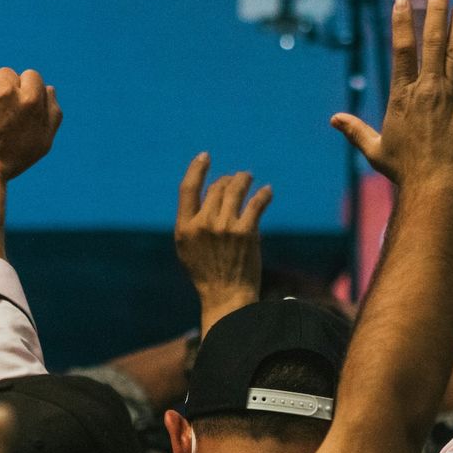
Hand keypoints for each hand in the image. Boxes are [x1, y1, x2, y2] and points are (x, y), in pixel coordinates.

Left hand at [0, 68, 63, 180]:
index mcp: (31, 101)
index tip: (16, 106)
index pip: (32, 76)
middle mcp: (8, 91)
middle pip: (8, 74)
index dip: (25, 90)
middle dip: (4, 89)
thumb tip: (49, 88)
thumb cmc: (11, 159)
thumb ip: (52, 113)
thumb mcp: (43, 142)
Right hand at [174, 153, 271, 335]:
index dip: (196, 169)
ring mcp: (225, 227)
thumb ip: (190, 223)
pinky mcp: (247, 232)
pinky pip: (256, 203)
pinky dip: (264, 194)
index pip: (187, 188)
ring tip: (249, 177)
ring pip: (236, 189)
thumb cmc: (206, 274)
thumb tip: (204, 196)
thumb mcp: (186, 250)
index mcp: (184, 228)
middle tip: (236, 179)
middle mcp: (203, 224)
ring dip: (244, 179)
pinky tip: (267, 191)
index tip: (205, 156)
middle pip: (217, 187)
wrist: (226, 296)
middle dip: (228, 180)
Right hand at [332, 0, 452, 187]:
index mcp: (403, 95)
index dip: (402, 22)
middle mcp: (428, 89)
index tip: (401, 1)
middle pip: (432, 42)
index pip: (401, 49)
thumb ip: (356, 131)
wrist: (437, 186)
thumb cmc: (405, 171)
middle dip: (435, 13)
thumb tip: (334, 120)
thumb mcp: (375, 150)